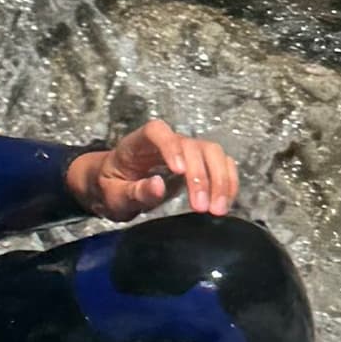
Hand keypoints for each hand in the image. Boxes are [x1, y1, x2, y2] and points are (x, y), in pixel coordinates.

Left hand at [67, 116, 239, 220]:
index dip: (171, 146)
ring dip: (220, 180)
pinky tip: (225, 203)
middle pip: (192, 146)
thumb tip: (158, 185)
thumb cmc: (112, 188)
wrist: (116, 187)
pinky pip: (222, 165)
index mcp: (138, 143)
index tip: (178, 171)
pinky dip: (228, 182)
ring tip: (217, 209)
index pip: (157, 132)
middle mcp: (167, 142)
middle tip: (201, 208)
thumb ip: (134, 192)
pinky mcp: (200, 163)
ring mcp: (186, 150)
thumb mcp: (114, 197)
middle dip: (201, 176)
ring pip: (212, 153)